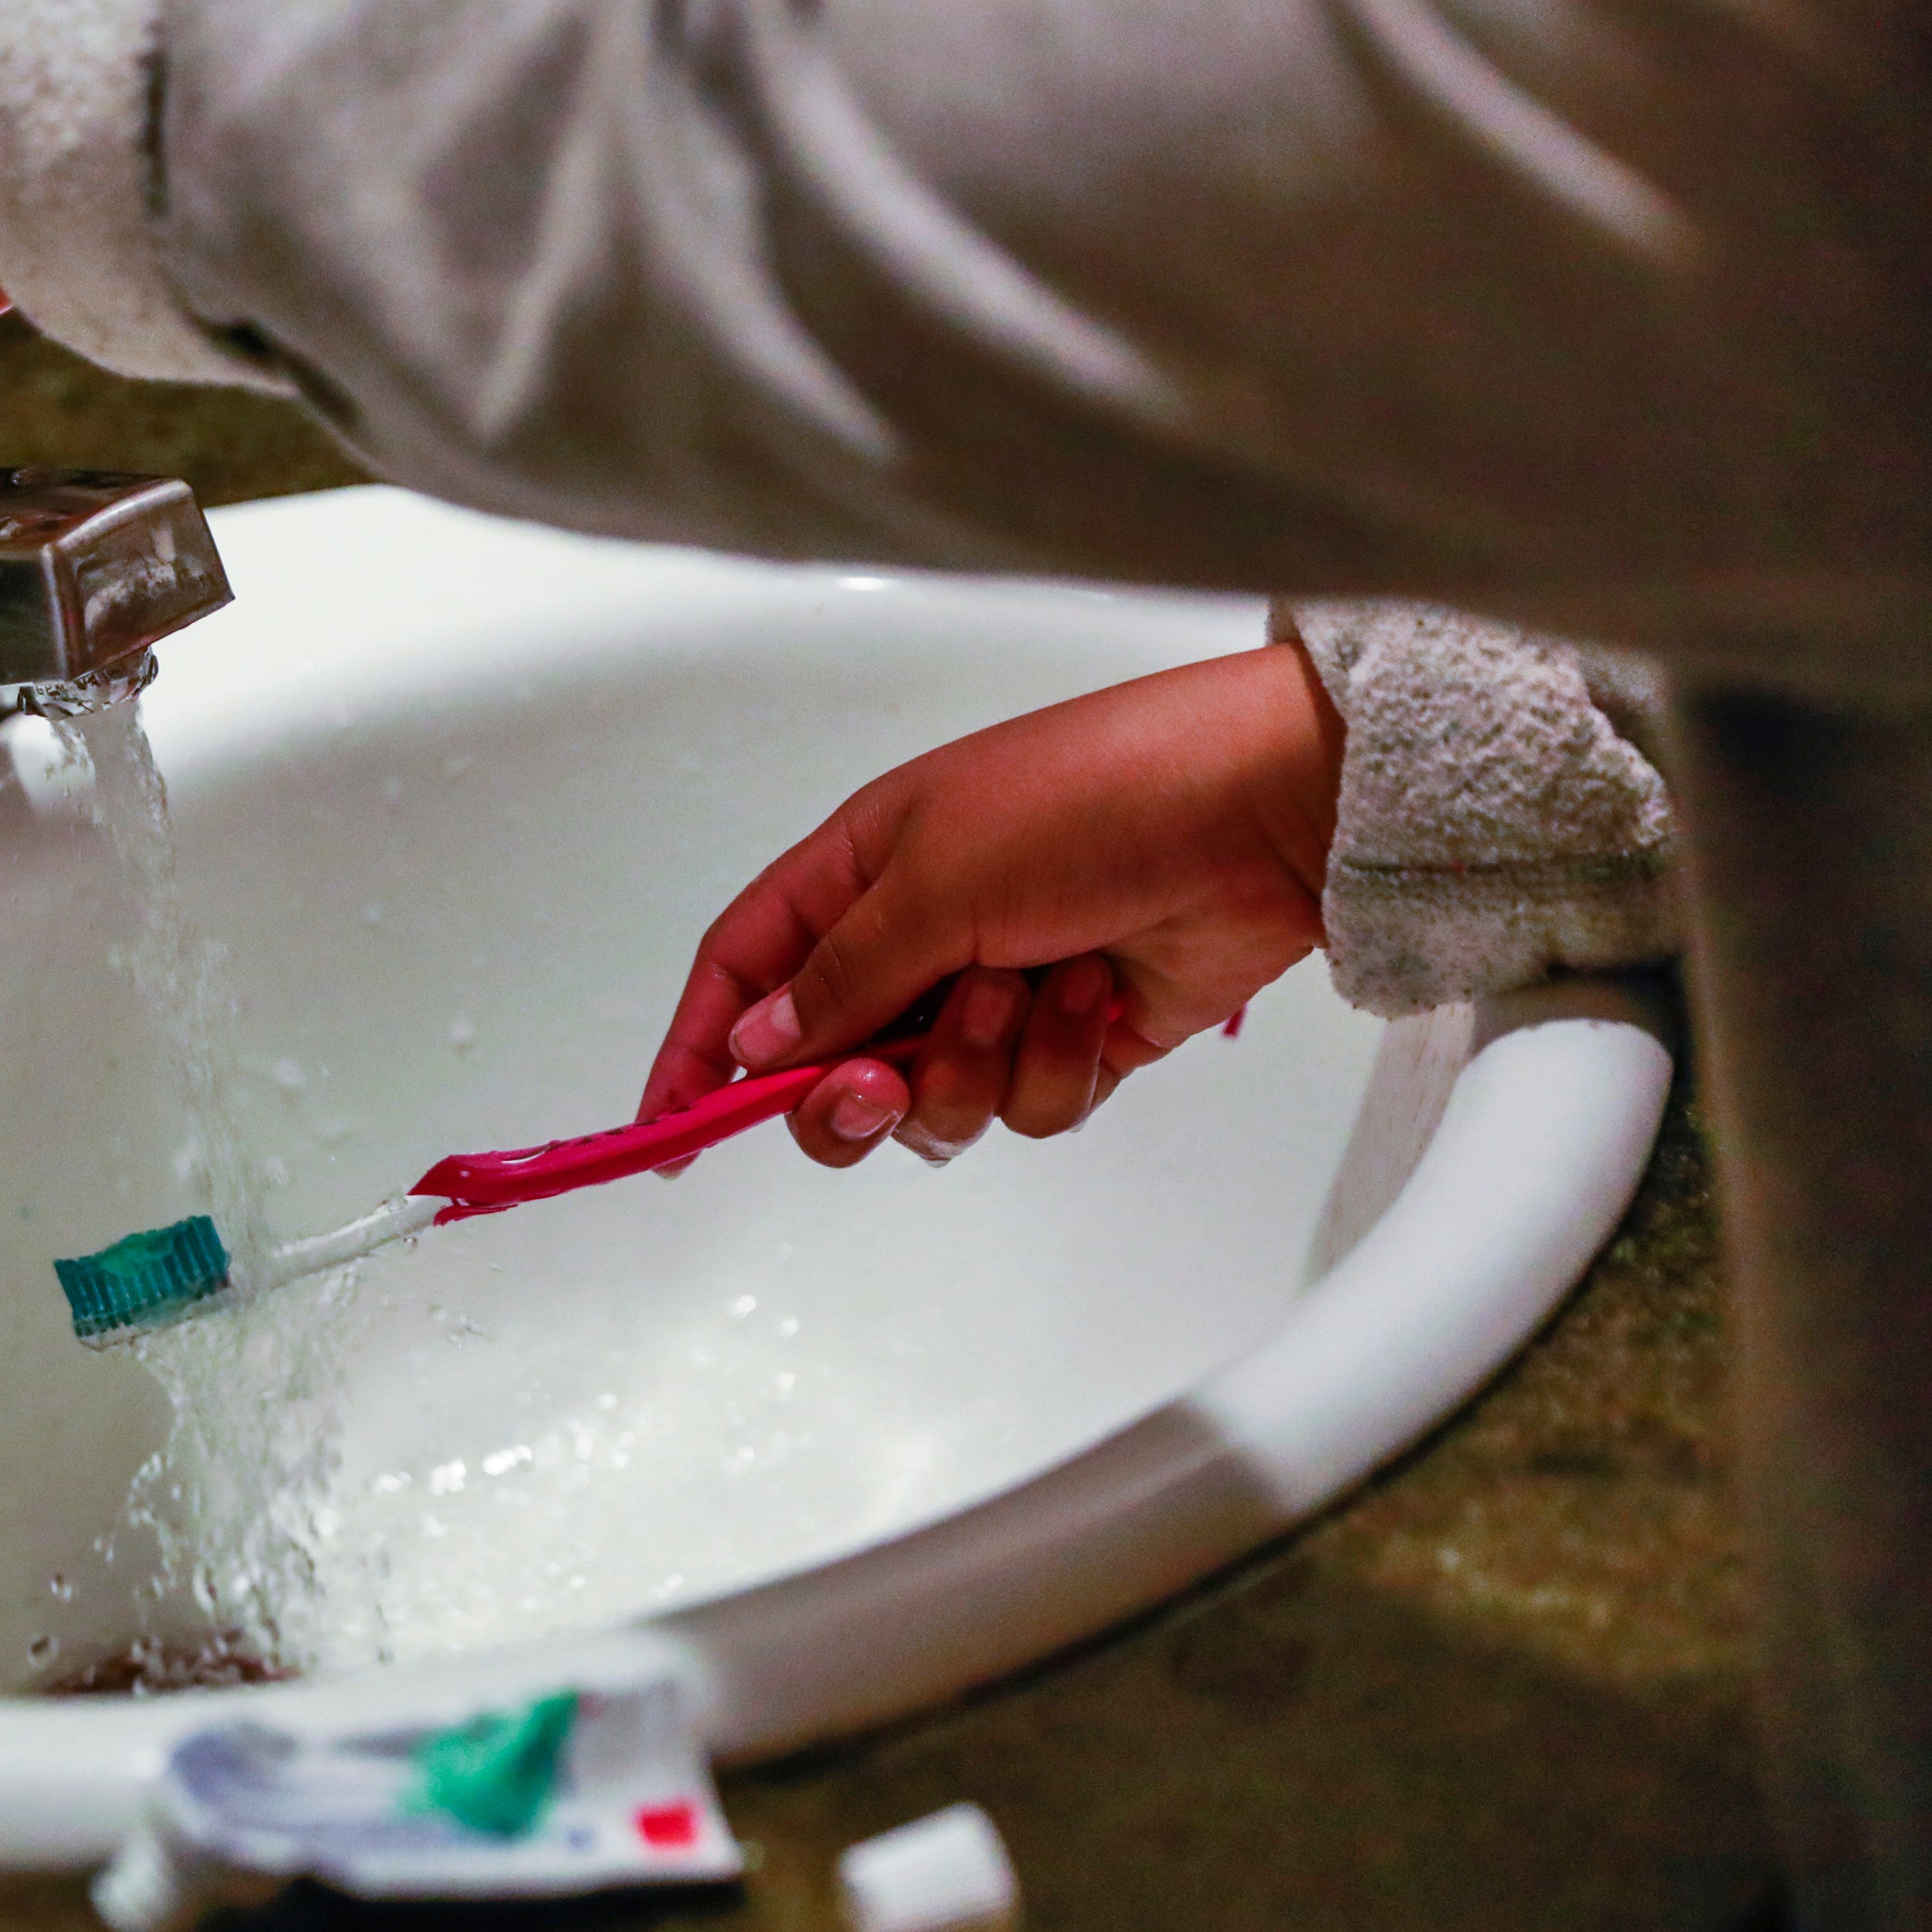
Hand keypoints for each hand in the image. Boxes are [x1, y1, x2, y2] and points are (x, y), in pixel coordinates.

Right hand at [639, 642, 1344, 1167]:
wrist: (1263, 813)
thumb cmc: (1093, 800)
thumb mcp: (935, 879)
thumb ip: (837, 978)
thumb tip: (754, 1044)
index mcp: (859, 872)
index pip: (745, 972)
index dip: (699, 1051)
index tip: (668, 1131)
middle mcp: (917, 938)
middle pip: (830, 1067)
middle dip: (850, 1093)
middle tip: (879, 1083)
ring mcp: (995, 995)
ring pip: (934, 1102)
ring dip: (975, 1063)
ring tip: (1029, 987)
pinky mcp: (1073, 1041)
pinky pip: (1029, 1106)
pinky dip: (1059, 1061)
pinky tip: (1098, 991)